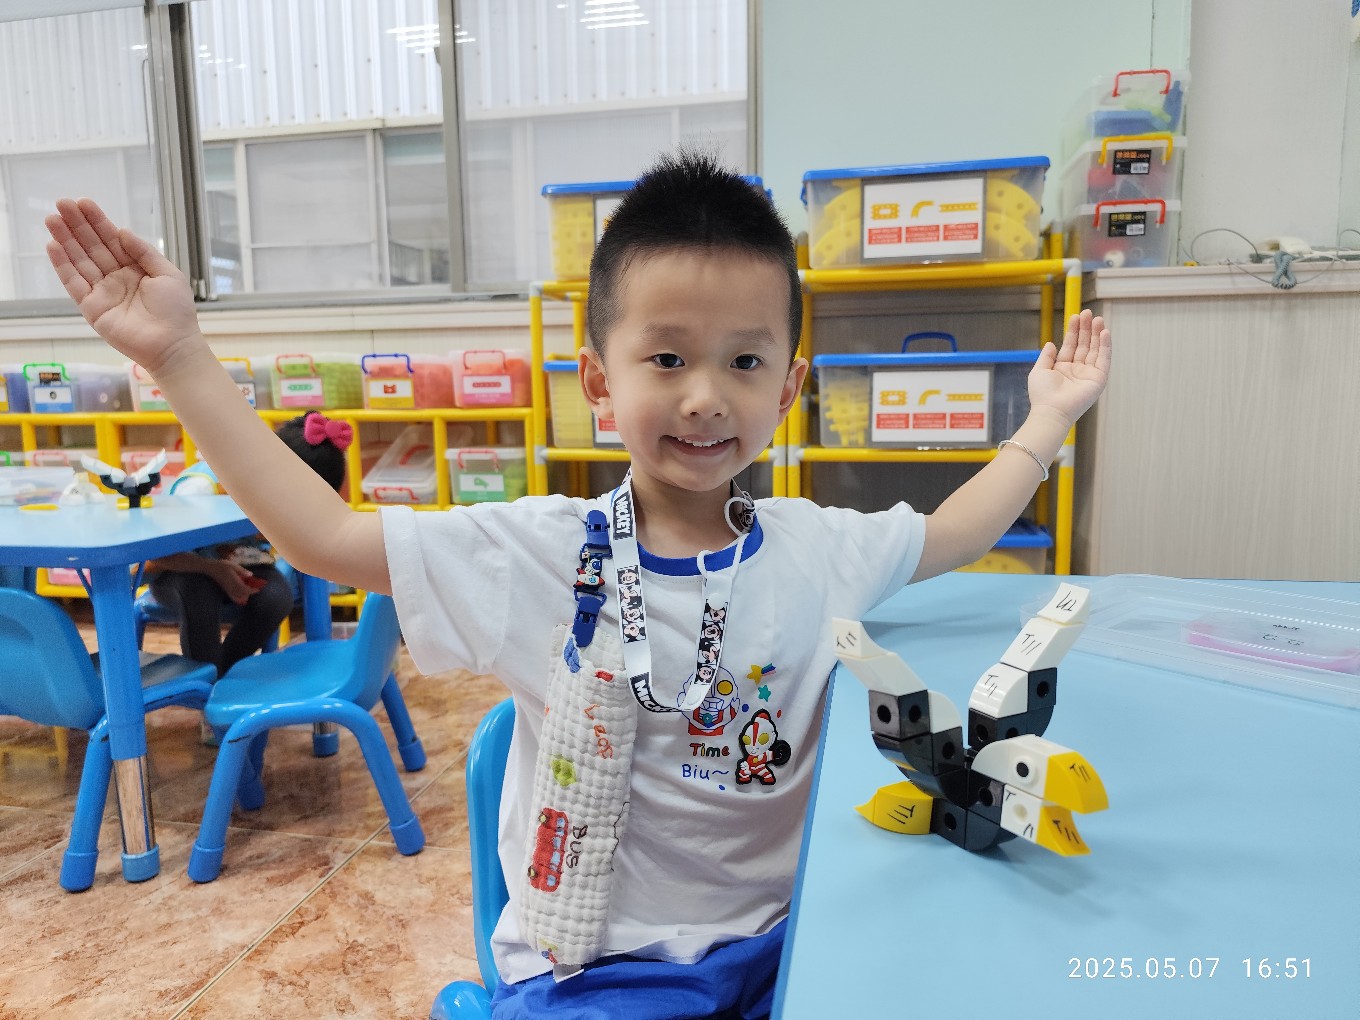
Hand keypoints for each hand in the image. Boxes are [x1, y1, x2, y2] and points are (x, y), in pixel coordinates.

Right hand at [44, 198, 202, 375]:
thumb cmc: (176, 311)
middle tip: (61, 204)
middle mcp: (117, 277)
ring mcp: (103, 292)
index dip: (98, 221)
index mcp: (136, 268)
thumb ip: (144, 252)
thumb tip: (123, 231)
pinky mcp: (92, 308)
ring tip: (52, 219)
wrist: (172, 345)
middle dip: (77, 225)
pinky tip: (54, 246)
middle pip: (93, 247)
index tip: (83, 203)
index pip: (112, 240)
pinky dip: (63, 266)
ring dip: (65, 240)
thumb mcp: (167, 274)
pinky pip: (74, 284)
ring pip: (80, 261)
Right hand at [209, 560, 257, 606]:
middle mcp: (231, 586)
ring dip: (245, 596)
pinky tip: (242, 597)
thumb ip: (242, 571)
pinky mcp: (225, 590)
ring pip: (237, 597)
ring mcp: (227, 589)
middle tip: (255, 589)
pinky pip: (232, 597)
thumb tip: (251, 575)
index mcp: (234, 580)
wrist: (211, 568)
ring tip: (250, 591)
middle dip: (250, 593)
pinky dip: (238, 598)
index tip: (258, 589)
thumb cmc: (223, 565)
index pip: (244, 589)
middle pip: (242, 594)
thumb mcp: (233, 565)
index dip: (252, 590)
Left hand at [1027, 310, 1111, 426]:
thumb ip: (1046, 356)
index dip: (1074, 331)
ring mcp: (1089, 374)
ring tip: (1097, 319)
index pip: (1071, 345)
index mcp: (1063, 368)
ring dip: (1097, 334)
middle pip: (1084, 344)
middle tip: (1088, 313)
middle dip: (1086, 329)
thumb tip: (1050, 343)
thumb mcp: (1039, 371)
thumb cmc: (1042, 395)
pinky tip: (1105, 333)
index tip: (1076, 316)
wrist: (1051, 410)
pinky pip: (1104, 359)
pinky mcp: (1098, 379)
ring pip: (1095, 349)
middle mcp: (1077, 370)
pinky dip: (1105, 346)